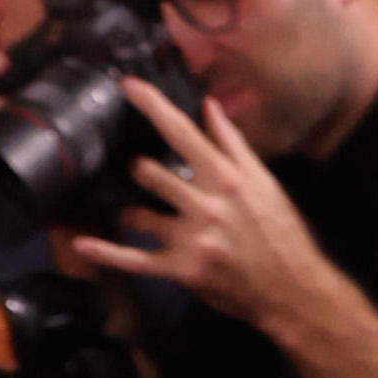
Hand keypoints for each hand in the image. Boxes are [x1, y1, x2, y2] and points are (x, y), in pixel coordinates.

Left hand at [62, 76, 320, 329]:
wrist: (296, 292)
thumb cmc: (283, 235)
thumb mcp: (266, 184)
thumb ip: (233, 144)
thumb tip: (209, 105)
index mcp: (226, 178)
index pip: (180, 132)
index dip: (150, 105)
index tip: (126, 84)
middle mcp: (206, 205)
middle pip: (148, 172)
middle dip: (143, 173)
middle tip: (147, 178)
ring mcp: (192, 239)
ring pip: (139, 214)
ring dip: (134, 213)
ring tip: (140, 216)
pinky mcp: (184, 271)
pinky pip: (136, 260)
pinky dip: (107, 253)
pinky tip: (81, 245)